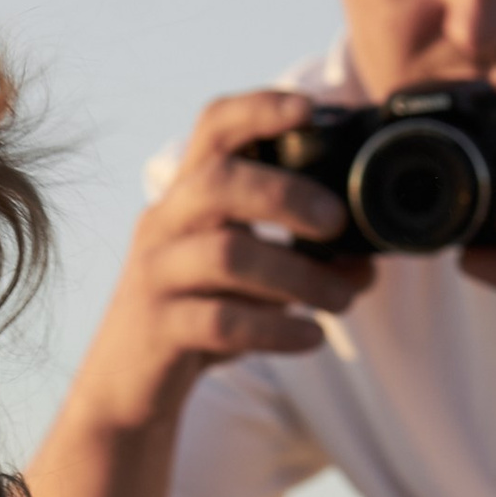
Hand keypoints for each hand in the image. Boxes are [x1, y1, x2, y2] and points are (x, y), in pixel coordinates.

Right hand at [81, 91, 374, 430]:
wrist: (128, 388)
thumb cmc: (196, 318)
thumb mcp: (243, 278)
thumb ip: (298, 261)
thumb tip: (368, 264)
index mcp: (188, 197)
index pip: (213, 128)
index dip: (258, 109)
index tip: (308, 108)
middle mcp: (165, 224)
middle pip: (217, 182)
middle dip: (285, 194)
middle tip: (336, 221)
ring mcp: (157, 275)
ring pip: (227, 255)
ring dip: (299, 276)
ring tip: (343, 299)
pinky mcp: (159, 329)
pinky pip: (223, 322)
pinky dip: (278, 329)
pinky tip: (311, 338)